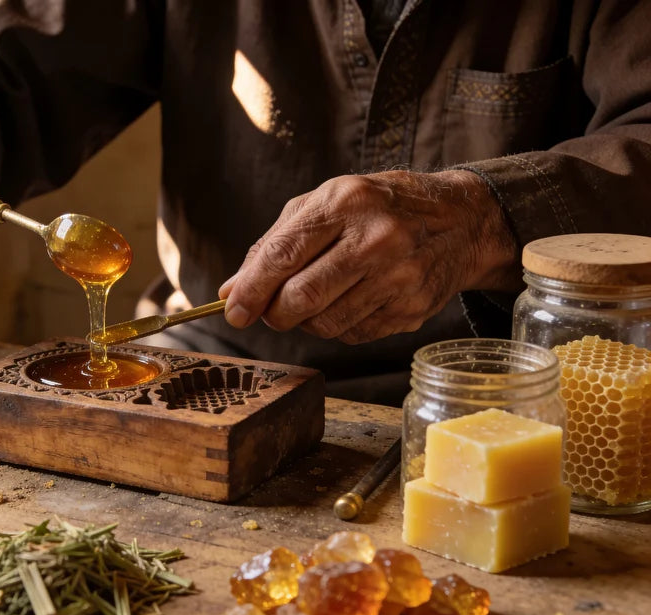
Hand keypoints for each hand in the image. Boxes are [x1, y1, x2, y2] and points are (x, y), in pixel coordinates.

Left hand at [218, 170, 516, 343]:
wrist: (460, 221)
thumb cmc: (379, 208)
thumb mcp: (326, 203)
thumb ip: (274, 244)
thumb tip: (231, 290)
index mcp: (346, 202)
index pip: (283, 255)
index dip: (250, 290)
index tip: (232, 311)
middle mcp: (376, 239)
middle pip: (301, 298)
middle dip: (274, 313)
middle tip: (270, 310)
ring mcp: (398, 277)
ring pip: (324, 324)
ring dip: (305, 322)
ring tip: (314, 300)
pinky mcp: (411, 310)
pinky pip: (353, 335)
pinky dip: (337, 326)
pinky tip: (348, 302)